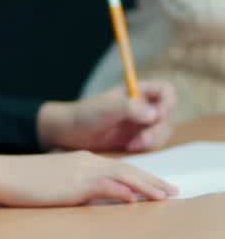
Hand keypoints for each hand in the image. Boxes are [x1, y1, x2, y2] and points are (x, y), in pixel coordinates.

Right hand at [0, 150, 176, 206]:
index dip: (143, 176)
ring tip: (164, 196)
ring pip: (122, 175)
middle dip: (153, 181)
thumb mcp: (57, 182)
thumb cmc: (24, 180)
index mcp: (82, 160)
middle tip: (173, 192)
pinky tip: (133, 198)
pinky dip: (120, 191)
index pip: (120, 167)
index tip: (159, 187)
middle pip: (127, 169)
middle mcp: (85, 161)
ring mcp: (79, 171)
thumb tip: (102, 198)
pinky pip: (103, 185)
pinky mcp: (72, 183)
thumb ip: (81, 187)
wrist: (2, 173)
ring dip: (146, 186)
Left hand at [39, 82, 176, 153]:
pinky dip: (147, 147)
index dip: (167, 103)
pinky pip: (154, 143)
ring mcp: (141, 122)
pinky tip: (130, 147)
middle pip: (168, 115)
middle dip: (159, 128)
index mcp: (137, 91)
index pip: (166, 91)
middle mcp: (143, 105)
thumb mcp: (107, 108)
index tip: (157, 115)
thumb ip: (130, 108)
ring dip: (154, 139)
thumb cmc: (86, 114)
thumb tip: (155, 114)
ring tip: (133, 145)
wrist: (71, 132)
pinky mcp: (138, 137)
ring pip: (163, 130)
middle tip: (143, 139)